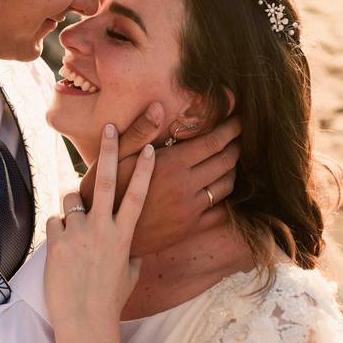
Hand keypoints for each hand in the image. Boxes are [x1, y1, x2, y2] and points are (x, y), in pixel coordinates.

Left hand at [45, 124, 153, 328]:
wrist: (85, 321)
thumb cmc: (110, 302)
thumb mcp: (129, 276)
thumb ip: (131, 256)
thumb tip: (134, 249)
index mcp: (123, 236)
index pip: (137, 196)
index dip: (143, 170)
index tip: (148, 148)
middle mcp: (102, 228)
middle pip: (107, 180)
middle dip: (109, 151)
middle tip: (110, 127)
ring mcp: (79, 233)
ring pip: (72, 199)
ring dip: (72, 206)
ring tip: (74, 227)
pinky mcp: (57, 242)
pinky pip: (55, 222)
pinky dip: (58, 230)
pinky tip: (61, 249)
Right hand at [79, 107, 241, 256]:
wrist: (102, 235)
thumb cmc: (106, 191)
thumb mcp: (115, 157)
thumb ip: (140, 132)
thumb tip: (158, 107)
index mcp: (170, 165)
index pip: (213, 142)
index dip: (231, 129)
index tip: (239, 119)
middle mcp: (186, 187)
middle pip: (225, 161)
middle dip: (237, 145)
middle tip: (240, 136)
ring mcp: (191, 210)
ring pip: (226, 186)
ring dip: (233, 170)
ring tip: (231, 159)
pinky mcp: (191, 229)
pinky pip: (221, 212)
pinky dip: (227, 198)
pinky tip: (222, 189)